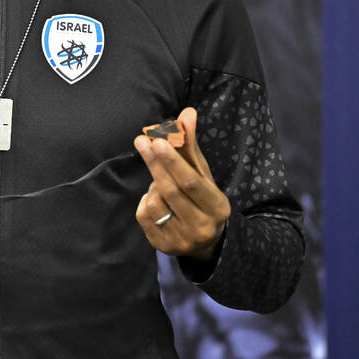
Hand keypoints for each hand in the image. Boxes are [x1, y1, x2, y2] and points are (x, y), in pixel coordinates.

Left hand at [134, 107, 230, 261]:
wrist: (205, 241)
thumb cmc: (202, 197)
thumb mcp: (203, 173)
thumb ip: (191, 145)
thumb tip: (187, 111)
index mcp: (217, 207)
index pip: (190, 181)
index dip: (172, 160)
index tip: (156, 140)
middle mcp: (202, 227)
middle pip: (170, 190)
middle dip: (154, 163)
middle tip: (141, 141)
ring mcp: (181, 240)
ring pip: (155, 201)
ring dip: (152, 184)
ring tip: (160, 181)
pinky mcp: (163, 246)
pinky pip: (143, 215)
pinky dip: (145, 200)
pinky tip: (155, 199)